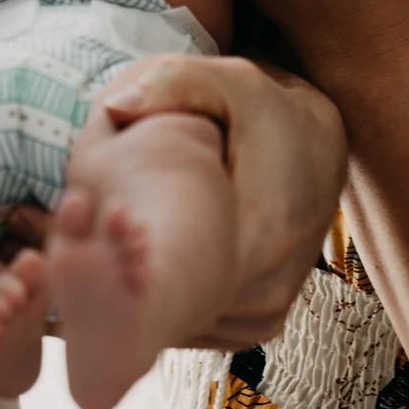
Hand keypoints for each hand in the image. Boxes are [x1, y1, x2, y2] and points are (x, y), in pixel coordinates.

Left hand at [98, 54, 345, 346]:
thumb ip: (172, 84)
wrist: (319, 142)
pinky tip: (146, 266)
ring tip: (113, 252)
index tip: (95, 226)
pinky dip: (172, 305)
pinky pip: (202, 326)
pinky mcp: (262, 320)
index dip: (119, 258)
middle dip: (125, 279)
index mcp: (258, 232)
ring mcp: (266, 310)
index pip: (173, 279)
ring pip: (183, 323)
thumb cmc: (263, 109)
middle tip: (90, 241)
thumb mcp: (224, 82)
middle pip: (172, 310)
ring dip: (147, 295)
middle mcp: (268, 286)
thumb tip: (113, 107)